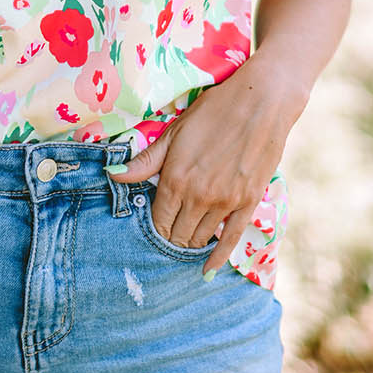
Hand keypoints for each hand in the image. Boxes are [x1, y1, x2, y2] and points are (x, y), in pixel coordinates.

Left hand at [115, 56, 305, 276]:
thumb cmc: (214, 111)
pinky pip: (230, 240)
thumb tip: (112, 176)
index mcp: (175, 179)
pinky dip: (217, 258)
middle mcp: (198, 196)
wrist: (261, 102)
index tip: (153, 228)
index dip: (154, 228)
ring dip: (190, 243)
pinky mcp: (248, 203)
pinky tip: (208, 271)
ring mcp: (225, 202)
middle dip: (170, 239)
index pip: (157, 221)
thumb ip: (145, 161)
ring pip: (201, 239)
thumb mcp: (174, 132)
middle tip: (169, 237)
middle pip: (177, 235)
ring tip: (185, 242)